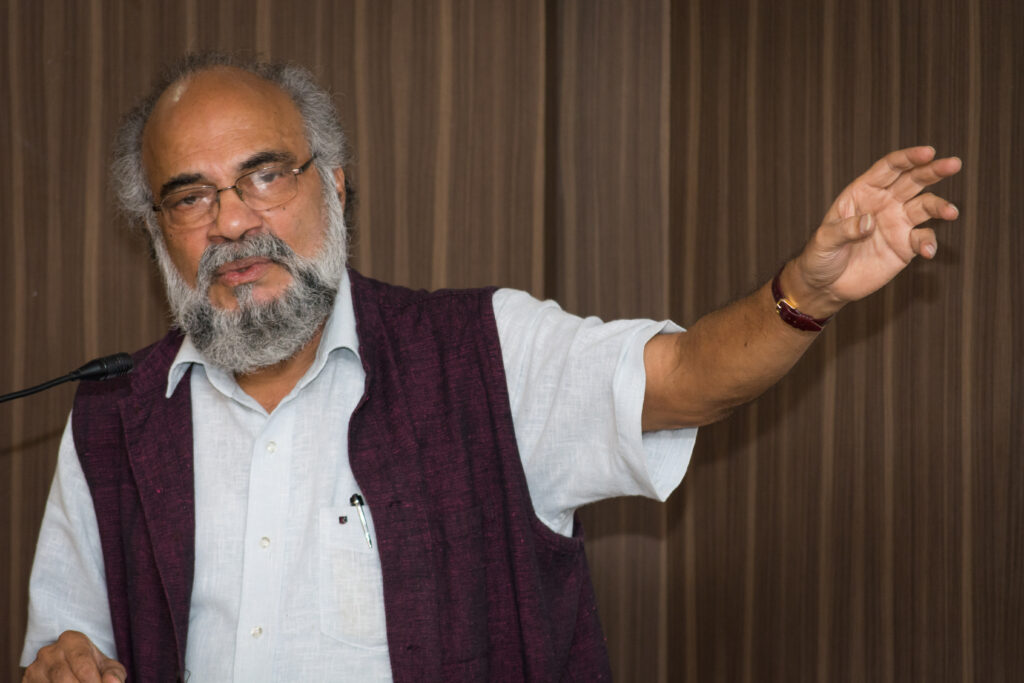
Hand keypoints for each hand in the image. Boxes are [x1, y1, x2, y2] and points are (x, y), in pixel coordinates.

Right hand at [22, 631, 125, 682]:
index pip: (83, 666)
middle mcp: (49, 652)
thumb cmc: (91, 668)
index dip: (94, 682)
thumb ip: (113, 674)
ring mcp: (35, 668)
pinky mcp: (27, 681)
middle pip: (66, 679)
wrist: (69, 670)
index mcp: (72, 640)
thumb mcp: (107, 667)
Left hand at [789, 146, 961, 315]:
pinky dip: (929, 243)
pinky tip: (928, 251)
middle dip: (933, 171)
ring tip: (951, 212)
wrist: (826, 285)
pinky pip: (923, 239)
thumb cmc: (820, 256)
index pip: (889, 168)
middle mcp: (884, 203)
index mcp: (863, 192)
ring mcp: (897, 223)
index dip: (908, 158)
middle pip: (913, 181)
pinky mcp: (905, 246)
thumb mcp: (824, 240)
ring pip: (925, 207)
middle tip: (953, 164)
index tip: (928, 152)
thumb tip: (870, 221)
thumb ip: (845, 229)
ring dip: (939, 207)